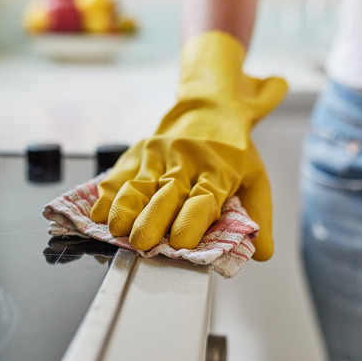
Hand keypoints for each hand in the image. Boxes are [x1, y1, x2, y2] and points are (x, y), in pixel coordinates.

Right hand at [90, 31, 287, 259]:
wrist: (209, 107)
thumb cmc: (232, 150)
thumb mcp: (255, 176)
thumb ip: (257, 215)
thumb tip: (262, 254)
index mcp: (218, 170)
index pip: (204, 198)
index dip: (191, 221)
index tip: (181, 242)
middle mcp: (186, 161)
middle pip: (166, 194)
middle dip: (152, 220)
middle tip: (142, 243)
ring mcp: (159, 155)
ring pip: (138, 184)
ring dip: (125, 208)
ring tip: (117, 231)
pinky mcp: (138, 153)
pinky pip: (119, 175)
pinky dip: (107, 196)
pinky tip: (99, 214)